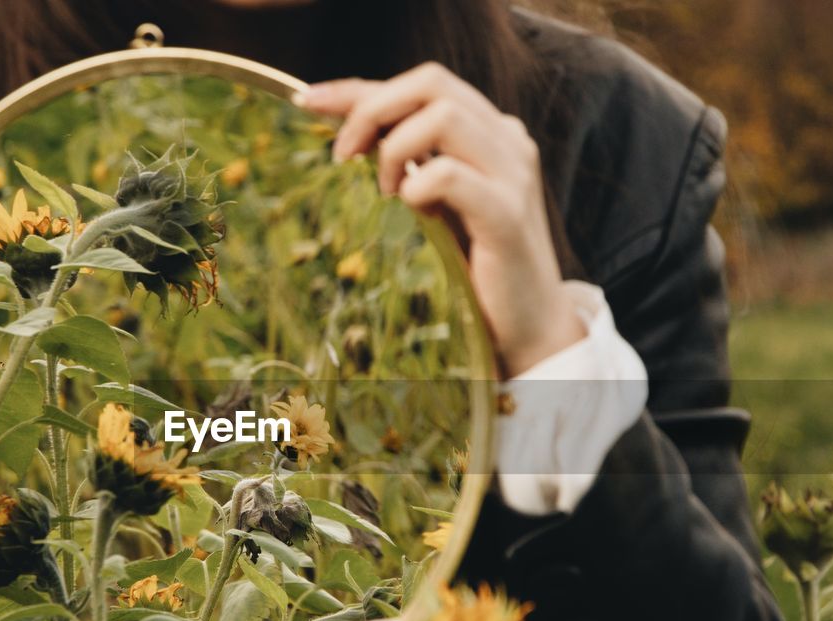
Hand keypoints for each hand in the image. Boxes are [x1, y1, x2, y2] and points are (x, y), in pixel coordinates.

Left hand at [296, 63, 585, 376]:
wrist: (528, 324)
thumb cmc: (474, 265)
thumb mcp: (435, 203)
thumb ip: (408, 165)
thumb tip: (348, 140)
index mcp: (489, 131)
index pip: (421, 85)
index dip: (358, 88)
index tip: (305, 102)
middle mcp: (507, 140)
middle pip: (432, 83)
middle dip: (372, 109)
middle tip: (342, 157)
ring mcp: (512, 174)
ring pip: (443, 116)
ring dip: (395, 149)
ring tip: (384, 193)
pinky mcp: (508, 215)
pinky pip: (451, 175)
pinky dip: (417, 187)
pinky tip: (411, 212)